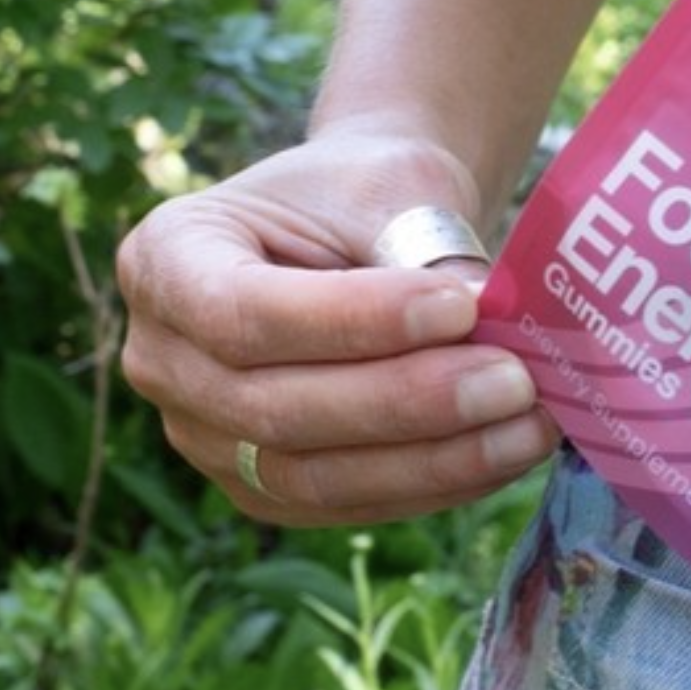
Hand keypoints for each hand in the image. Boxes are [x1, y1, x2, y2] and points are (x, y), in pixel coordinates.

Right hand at [117, 130, 557, 524]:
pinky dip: (435, 484)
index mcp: (165, 259)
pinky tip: (508, 453)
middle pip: (276, 410)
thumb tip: (491, 333)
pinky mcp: (263, 490)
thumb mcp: (389, 186)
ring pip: (313, 476)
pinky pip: (347, 503)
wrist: (360, 221)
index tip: (459, 306)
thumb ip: (420, 260)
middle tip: (515, 380)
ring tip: (530, 423)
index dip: (355, 322)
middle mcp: (160, 358)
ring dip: (433, 459)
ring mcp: (203, 436)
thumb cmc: (367, 190)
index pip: (246, 313)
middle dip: (408, 402)